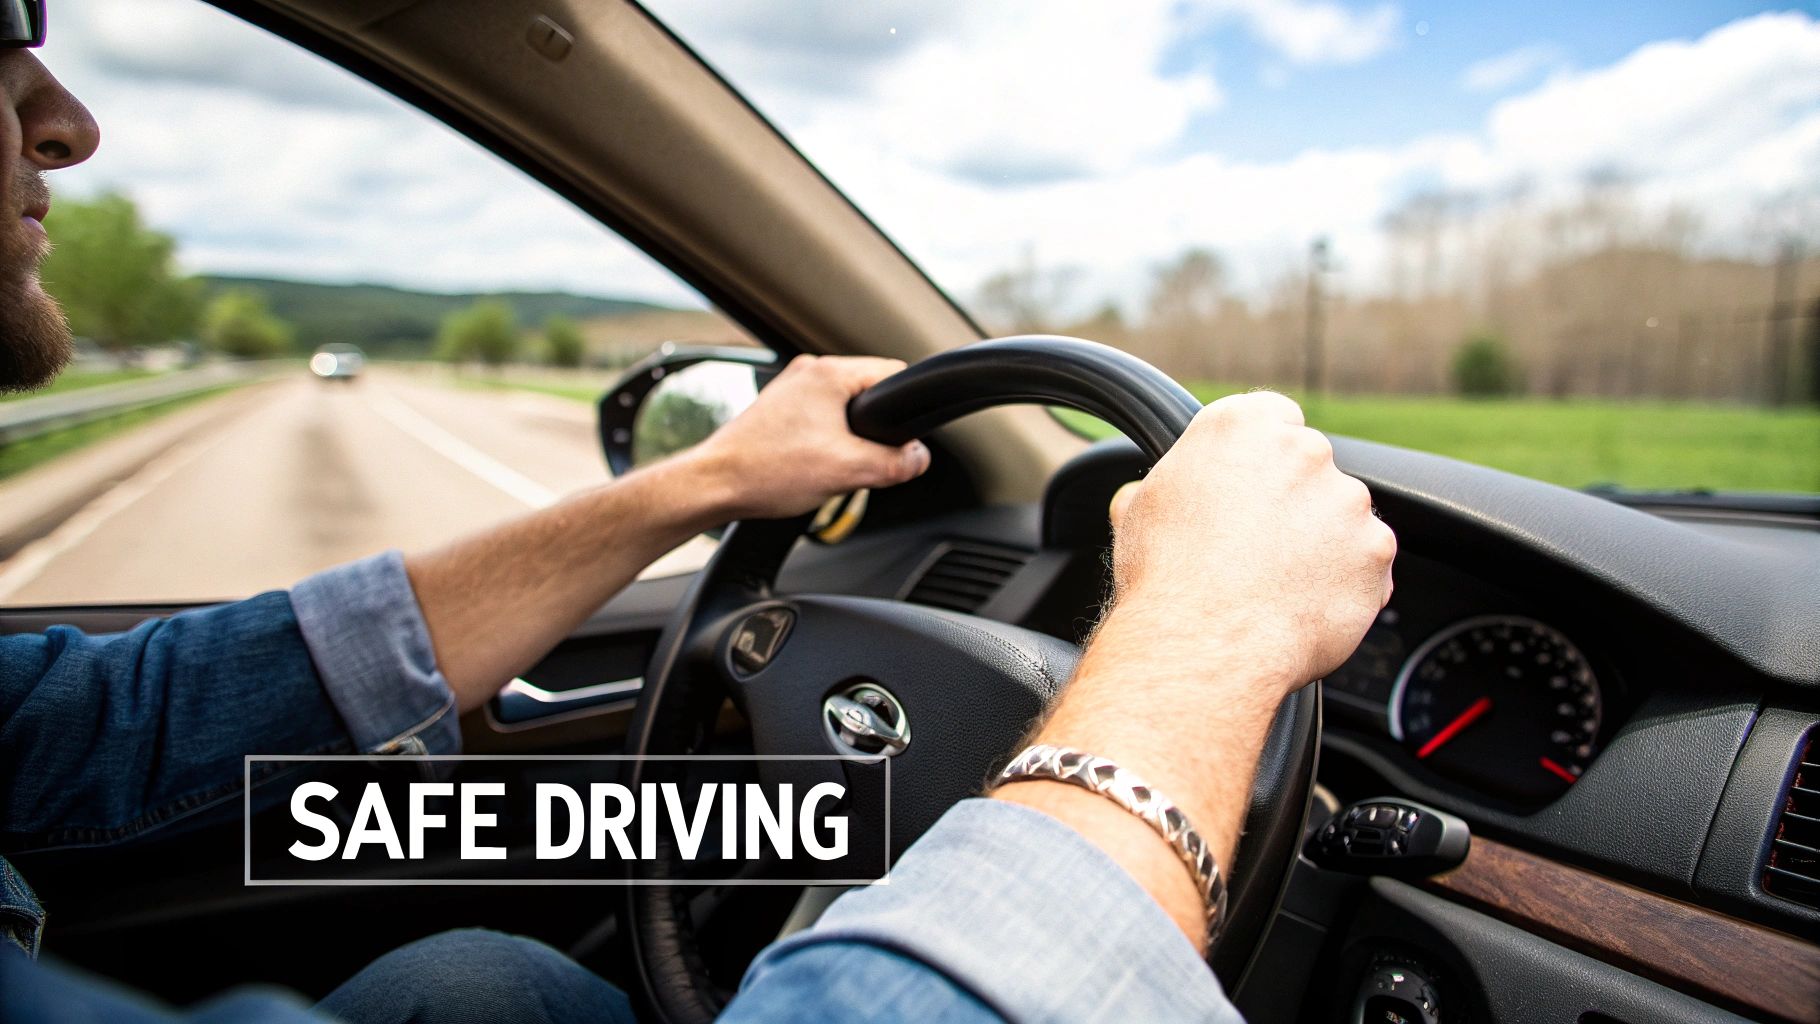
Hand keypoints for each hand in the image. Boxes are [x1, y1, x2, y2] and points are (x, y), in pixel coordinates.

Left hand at [688, 355, 930, 519]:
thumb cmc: (766, 470)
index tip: (906, 437)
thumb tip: (918, 458)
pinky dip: (827, 442)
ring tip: (835, 466)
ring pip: (845, 409)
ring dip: (850, 438)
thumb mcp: (847, 471)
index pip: (893, 373)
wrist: (714, 485)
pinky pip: (821, 420)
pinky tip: (814, 466)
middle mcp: (808, 373)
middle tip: (864, 461)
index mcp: (828, 374)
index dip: (907, 408)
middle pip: (870, 393)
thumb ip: (894, 463)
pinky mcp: (779, 411)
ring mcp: (791, 391)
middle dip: (876, 429)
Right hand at [1107, 390, 1395, 694]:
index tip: (1250, 489)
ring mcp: (1346, 499)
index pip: (1270, 418)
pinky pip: (1368, 564)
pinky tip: (1304, 606)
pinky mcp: (1375, 548)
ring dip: (1322, 543)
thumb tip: (1137, 496)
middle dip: (1293, 502)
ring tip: (1277, 586)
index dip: (1260, 459)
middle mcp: (1302, 449)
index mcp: (1241, 425)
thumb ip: (1164, 488)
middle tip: (1257, 548)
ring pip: (1341, 516)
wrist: (1206, 640)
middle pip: (1309, 467)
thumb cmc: (1167, 576)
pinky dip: (1347, 583)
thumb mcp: (1138, 513)